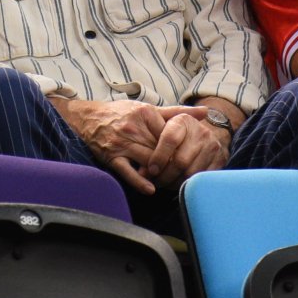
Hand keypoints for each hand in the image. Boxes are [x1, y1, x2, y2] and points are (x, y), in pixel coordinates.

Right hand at [71, 100, 210, 193]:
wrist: (90, 118)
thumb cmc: (123, 113)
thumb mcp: (149, 108)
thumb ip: (177, 112)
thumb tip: (206, 111)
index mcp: (146, 114)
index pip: (171, 135)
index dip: (180, 148)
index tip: (189, 156)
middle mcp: (134, 128)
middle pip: (161, 150)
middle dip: (172, 162)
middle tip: (183, 172)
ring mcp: (122, 143)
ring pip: (148, 161)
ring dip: (160, 173)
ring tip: (170, 180)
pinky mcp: (112, 157)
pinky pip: (128, 171)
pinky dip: (140, 181)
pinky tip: (151, 189)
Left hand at [142, 111, 228, 187]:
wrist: (204, 133)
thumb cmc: (176, 133)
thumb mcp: (163, 129)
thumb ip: (150, 146)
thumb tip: (140, 172)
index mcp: (183, 121)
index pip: (170, 139)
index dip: (158, 157)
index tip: (151, 170)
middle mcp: (200, 132)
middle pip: (180, 161)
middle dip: (165, 175)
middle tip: (156, 181)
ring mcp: (212, 146)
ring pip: (190, 173)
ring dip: (175, 182)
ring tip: (165, 183)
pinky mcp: (219, 159)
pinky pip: (201, 178)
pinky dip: (188, 184)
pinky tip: (178, 184)